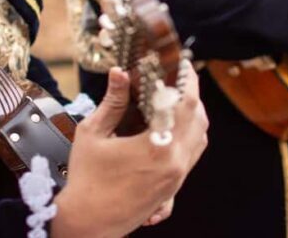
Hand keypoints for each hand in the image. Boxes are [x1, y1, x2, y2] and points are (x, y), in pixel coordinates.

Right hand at [51, 65, 208, 236]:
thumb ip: (112, 101)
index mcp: (157, 147)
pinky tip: (172, 126)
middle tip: (177, 78)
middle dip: (191, 94)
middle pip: (199, 118)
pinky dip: (189, 135)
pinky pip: (193, 154)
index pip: (185, 103)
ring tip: (175, 99)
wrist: (87, 224)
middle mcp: (174, 163)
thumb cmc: (86, 181)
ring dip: (193, 114)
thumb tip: (120, 73)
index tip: (182, 65)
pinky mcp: (174, 188)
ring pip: (201, 137)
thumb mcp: (93, 134)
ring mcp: (177, 177)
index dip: (187, 79)